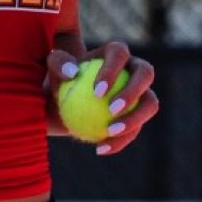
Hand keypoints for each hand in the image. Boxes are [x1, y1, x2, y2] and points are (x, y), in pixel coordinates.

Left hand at [46, 40, 158, 154]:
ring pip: (150, 104)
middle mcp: (134, 68)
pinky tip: (100, 149)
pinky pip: (135, 129)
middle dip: (133, 91)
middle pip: (145, 74)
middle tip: (113, 110)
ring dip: (134, 119)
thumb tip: (72, 71)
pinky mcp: (138, 115)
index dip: (113, 70)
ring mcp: (141, 93)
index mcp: (115, 52)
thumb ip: (58, 63)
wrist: (64, 102)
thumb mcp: (51, 69)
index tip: (97, 92)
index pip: (119, 54)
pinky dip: (120, 141)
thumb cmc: (59, 80)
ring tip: (110, 131)